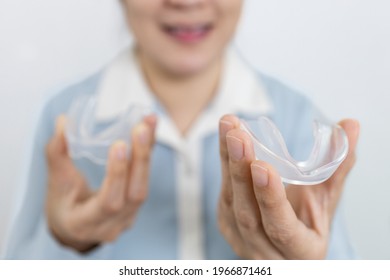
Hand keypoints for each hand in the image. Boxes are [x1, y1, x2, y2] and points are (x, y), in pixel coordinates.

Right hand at [45, 114, 156, 251]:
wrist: (74, 227)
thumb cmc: (62, 205)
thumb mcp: (55, 183)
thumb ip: (57, 153)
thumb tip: (64, 121)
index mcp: (85, 223)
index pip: (109, 202)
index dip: (116, 174)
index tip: (119, 144)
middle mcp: (112, 226)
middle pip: (135, 194)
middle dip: (140, 159)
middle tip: (141, 128)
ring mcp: (128, 218)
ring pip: (144, 186)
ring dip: (147, 152)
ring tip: (149, 122)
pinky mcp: (137, 206)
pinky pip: (146, 179)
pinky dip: (148, 154)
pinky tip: (150, 130)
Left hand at [218, 115, 358, 258]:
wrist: (285, 246)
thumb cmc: (310, 225)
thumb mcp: (327, 201)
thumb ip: (337, 166)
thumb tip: (350, 125)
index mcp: (298, 251)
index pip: (281, 227)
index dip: (271, 198)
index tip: (262, 165)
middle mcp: (264, 251)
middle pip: (248, 214)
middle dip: (240, 172)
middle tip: (237, 135)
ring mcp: (240, 239)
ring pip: (230, 201)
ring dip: (228, 161)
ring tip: (229, 126)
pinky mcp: (226, 223)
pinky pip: (223, 192)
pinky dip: (224, 163)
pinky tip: (226, 136)